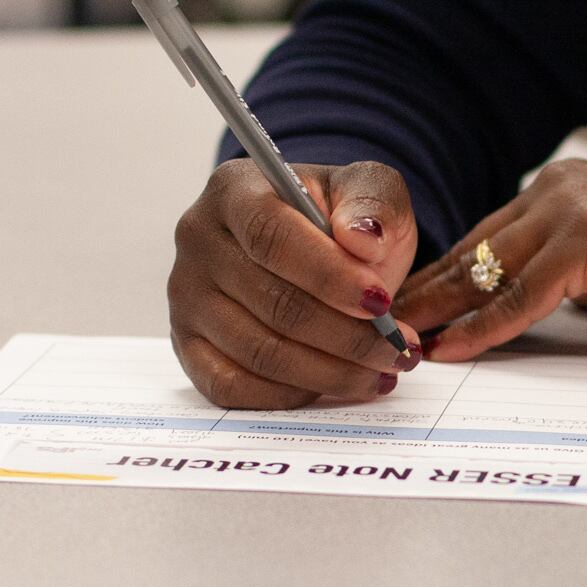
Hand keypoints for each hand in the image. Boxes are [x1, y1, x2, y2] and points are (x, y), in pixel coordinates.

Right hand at [169, 160, 421, 408]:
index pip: (271, 237)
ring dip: (331, 372)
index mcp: (236, 190)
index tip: (380, 302)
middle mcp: (198, 241)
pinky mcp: (188, 345)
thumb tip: (364, 241)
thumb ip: (374, 203)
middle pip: (271, 302)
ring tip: (383, 372)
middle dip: (347, 336)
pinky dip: (289, 395)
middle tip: (399, 350)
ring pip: (258, 352)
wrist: (315, 247)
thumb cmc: (340, 218)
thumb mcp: (371, 191)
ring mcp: (186, 297)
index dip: (328, 275)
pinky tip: (334, 386)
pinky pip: (232, 387)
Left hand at [393, 161, 586, 362]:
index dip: (447, 278)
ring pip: (487, 269)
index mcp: (571, 185)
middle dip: (425, 293)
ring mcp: (575, 209)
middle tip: (381, 329)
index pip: (491, 237)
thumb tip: (561, 299)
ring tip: (401, 345)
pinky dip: (484, 325)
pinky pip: (522, 294)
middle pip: (474, 249)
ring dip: (439, 310)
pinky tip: (454, 348)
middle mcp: (563, 186)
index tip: (412, 310)